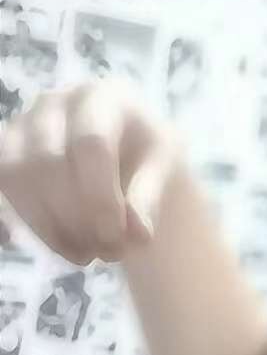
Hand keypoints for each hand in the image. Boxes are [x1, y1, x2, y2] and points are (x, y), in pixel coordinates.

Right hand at [0, 78, 179, 265]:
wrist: (127, 150)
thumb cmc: (148, 155)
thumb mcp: (163, 169)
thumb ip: (149, 197)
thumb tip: (137, 235)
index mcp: (103, 98)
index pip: (92, 144)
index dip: (100, 197)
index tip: (117, 239)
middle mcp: (56, 102)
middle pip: (49, 161)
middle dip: (76, 217)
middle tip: (107, 254)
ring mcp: (24, 123)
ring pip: (17, 175)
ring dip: (50, 226)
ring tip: (89, 256)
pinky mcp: (5, 149)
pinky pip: (5, 187)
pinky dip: (33, 224)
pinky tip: (67, 247)